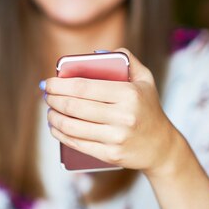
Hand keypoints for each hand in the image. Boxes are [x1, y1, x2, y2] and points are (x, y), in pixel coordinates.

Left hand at [43, 48, 182, 176]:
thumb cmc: (147, 108)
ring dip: (54, 118)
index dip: (60, 85)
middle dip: (53, 100)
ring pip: (72, 127)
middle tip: (46, 96)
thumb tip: (95, 54)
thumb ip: (126, 59)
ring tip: (49, 112)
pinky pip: (78, 144)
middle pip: (75, 107)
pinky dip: (61, 135)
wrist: (161, 146)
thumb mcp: (145, 79)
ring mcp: (117, 138)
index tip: (48, 82)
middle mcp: (124, 116)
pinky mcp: (111, 155)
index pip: (84, 87)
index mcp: (129, 94)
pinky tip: (55, 127)